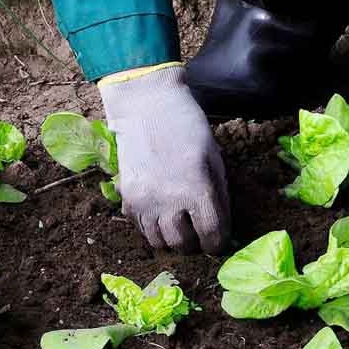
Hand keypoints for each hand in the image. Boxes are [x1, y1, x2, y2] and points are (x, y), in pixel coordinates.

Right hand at [99, 65, 230, 252]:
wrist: (146, 104)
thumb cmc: (187, 126)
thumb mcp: (214, 158)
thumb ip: (219, 195)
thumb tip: (222, 226)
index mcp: (198, 190)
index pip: (212, 236)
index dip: (218, 243)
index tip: (217, 240)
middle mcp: (169, 201)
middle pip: (183, 244)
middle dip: (194, 243)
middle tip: (197, 232)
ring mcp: (144, 201)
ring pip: (158, 242)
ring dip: (171, 238)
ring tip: (177, 225)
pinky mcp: (127, 196)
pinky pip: (139, 227)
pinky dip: (151, 227)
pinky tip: (159, 213)